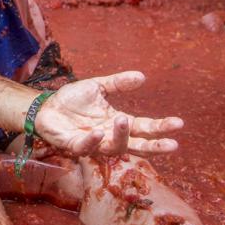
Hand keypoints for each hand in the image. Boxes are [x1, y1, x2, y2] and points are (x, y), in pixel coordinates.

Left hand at [33, 71, 182, 157]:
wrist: (45, 106)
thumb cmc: (72, 100)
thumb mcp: (98, 86)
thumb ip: (118, 83)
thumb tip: (142, 76)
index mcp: (118, 123)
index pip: (145, 128)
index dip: (161, 127)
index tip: (178, 123)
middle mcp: (109, 136)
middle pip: (137, 146)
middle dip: (155, 146)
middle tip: (172, 144)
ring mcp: (94, 144)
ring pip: (113, 148)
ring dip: (121, 136)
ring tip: (123, 120)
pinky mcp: (75, 146)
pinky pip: (86, 148)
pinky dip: (92, 141)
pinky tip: (97, 132)